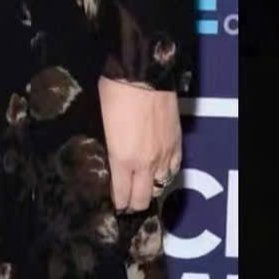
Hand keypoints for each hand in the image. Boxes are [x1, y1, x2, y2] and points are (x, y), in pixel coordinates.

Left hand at [98, 75, 181, 212]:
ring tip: (142, 184)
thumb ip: (107, 144)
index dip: (118, 203)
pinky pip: (174, 170)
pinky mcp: (176, 143)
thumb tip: (107, 154)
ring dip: (151, 188)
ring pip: (160, 186)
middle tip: (127, 200)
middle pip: (143, 199)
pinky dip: (166, 174)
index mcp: (122, 158)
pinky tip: (159, 170)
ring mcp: (164, 154)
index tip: (114, 204)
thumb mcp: (101, 120)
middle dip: (134, 203)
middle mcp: (145, 163)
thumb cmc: (114, 91)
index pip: (122, 195)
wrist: (143, 74)